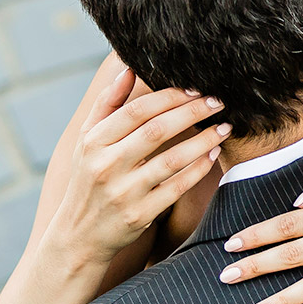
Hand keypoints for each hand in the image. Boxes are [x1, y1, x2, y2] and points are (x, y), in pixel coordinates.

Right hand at [45, 68, 229, 267]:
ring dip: (203, 141)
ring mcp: (124, 193)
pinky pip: (177, 188)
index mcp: (93, 142)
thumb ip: (107, 104)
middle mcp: (106, 166)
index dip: (169, 96)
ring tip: (224, 128)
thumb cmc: (88, 179)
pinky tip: (212, 156)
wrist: (78, 236)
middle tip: (218, 102)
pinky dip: (198, 170)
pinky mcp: (139, 216)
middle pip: (157, 131)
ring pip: (172, 160)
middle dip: (192, 112)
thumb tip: (129, 67)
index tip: (195, 88)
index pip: (136, 111)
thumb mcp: (87, 141)